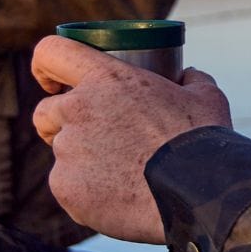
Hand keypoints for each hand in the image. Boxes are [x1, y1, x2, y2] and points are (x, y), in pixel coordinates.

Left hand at [32, 34, 231, 242]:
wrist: (198, 192)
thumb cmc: (202, 139)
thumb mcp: (205, 95)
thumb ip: (189, 80)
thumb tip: (187, 75)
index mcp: (107, 78)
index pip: (50, 53)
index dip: (45, 66)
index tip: (54, 83)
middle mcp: (78, 110)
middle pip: (45, 112)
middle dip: (59, 123)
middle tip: (90, 137)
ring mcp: (68, 151)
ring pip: (62, 154)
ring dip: (81, 160)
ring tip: (118, 176)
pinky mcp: (66, 188)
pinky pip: (68, 187)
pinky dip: (87, 193)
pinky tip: (117, 198)